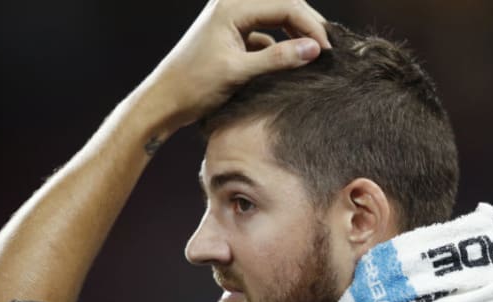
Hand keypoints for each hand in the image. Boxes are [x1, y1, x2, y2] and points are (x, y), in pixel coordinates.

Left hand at [126, 0, 330, 138]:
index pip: (286, 4)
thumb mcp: (239, 72)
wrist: (164, 101)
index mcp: (233, 6)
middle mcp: (232, 4)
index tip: (328, 50)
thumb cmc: (194, 86)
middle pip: (284, 4)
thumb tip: (315, 49)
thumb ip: (278, 58)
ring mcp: (232, 18)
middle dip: (307, 25)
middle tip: (328, 50)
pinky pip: (265, 32)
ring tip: (315, 54)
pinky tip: (292, 62)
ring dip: (296, 33)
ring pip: (276, 16)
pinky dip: (281, 44)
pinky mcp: (233, 34)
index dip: (311, 26)